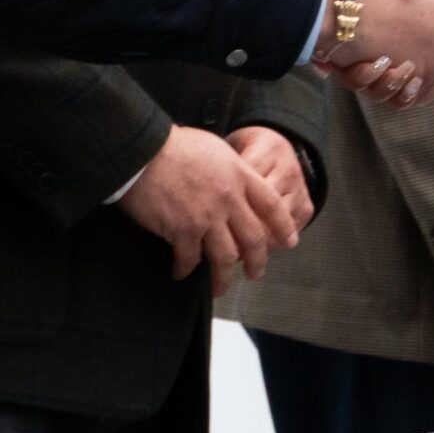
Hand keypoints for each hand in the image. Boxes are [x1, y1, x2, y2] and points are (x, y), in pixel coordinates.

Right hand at [119, 125, 298, 295]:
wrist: (142, 151)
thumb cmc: (173, 145)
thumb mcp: (215, 148)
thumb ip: (230, 169)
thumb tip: (233, 184)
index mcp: (240, 175)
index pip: (272, 205)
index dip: (284, 226)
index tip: (290, 241)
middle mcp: (228, 198)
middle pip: (254, 238)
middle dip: (258, 261)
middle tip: (257, 273)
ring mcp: (207, 216)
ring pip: (226, 258)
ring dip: (223, 277)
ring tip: (220, 287)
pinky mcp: (182, 230)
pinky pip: (190, 259)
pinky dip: (185, 270)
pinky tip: (180, 272)